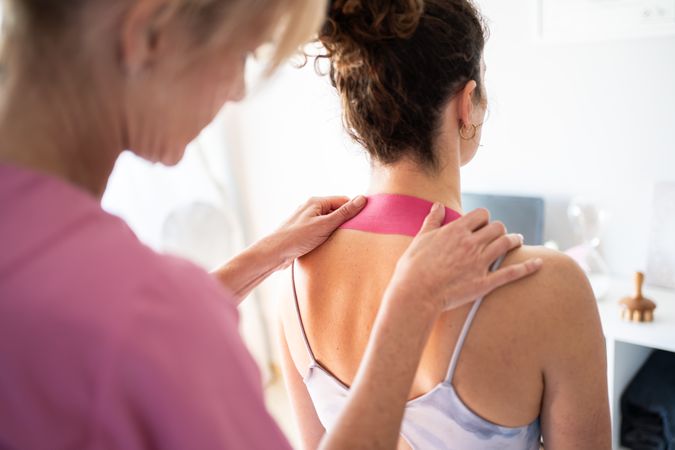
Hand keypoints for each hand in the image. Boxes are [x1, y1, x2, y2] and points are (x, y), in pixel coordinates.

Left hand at [264, 195, 366, 269]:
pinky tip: (328, 245)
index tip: (362, 224)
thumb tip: (362, 199)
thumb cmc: (297, 238)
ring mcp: (306, 219)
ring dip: (335, 231)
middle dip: (344, 222)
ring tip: (339, 242)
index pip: (343, 201)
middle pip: (336, 211)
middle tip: (352, 235)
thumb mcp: (325, 225)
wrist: (274, 253)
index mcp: (316, 202)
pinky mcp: (303, 231)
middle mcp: (311, 208)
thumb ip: (344, 213)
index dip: (353, 211)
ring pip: (328, 222)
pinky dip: (326, 236)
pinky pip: (321, 230)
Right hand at [389, 203, 542, 313]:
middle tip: (499, 235)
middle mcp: (471, 243)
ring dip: (514, 240)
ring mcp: (480, 262)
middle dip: (499, 229)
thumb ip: (432, 221)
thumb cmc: (413, 267)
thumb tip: (438, 206)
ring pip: (506, 244)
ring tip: (517, 241)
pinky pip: (512, 272)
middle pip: (497, 227)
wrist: (415, 293)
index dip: (484, 218)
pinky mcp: (485, 282)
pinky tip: (539, 264)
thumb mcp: (420, 239)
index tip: (481, 225)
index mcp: (456, 230)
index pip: (481, 214)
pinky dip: (528, 267)